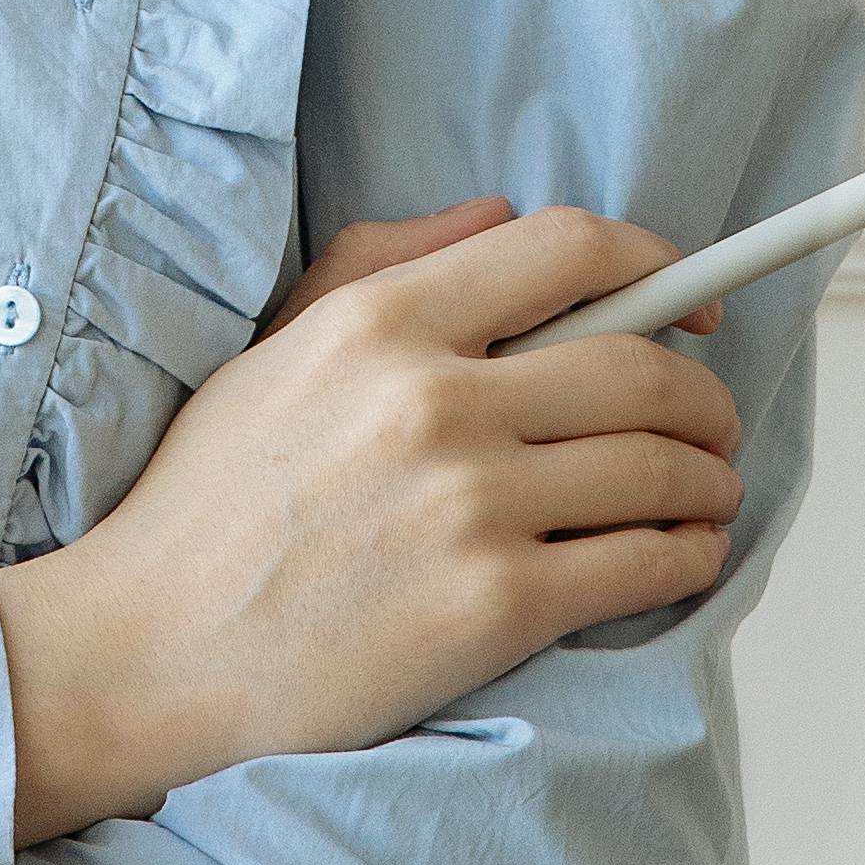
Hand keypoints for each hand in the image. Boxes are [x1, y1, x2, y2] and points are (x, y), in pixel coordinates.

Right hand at [0, 206, 744, 845]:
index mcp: (381, 321)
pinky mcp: (495, 605)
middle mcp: (434, 399)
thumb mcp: (276, 347)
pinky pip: (643, 562)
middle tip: (712, 419)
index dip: (660, 267)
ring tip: (706, 491)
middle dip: (703, 393)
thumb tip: (497, 216)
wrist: (153, 648)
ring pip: (658, 466)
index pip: (569, 250)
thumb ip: (385, 262)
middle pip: (640, 365)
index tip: (692, 301)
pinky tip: (685, 554)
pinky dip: (689, 555)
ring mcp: (470, 504)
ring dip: (708, 478)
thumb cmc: (211, 502)